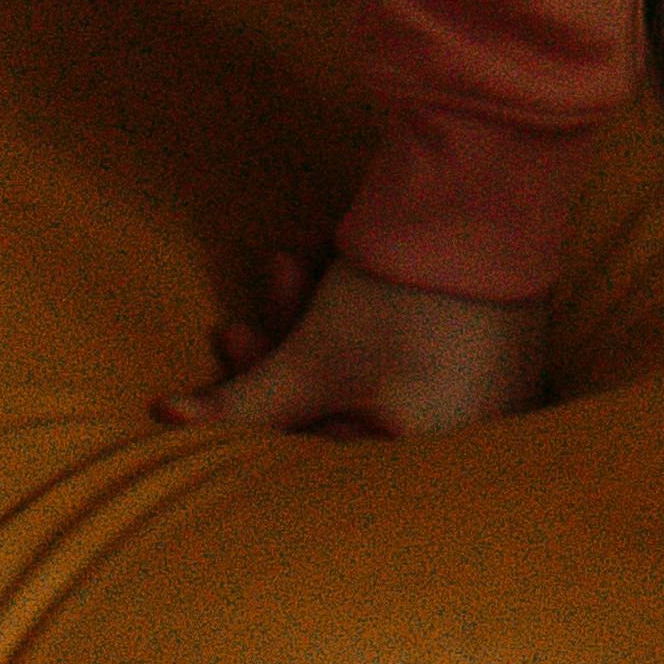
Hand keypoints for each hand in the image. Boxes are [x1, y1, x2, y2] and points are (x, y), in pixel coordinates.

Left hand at [157, 246, 560, 438]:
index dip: (264, 415)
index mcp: (429, 464)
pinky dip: (369, 326)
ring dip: (318, 328)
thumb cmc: (402, 293)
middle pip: (348, 416)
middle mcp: (468, 441)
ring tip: (291, 265)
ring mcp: (489, 397)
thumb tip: (168, 423)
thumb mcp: (310, 357)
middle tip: (243, 317)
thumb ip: (242, 405)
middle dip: (287, 358)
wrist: (487, 199)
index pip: (323, 460)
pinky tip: (339, 266)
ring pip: (375, 379)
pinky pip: (414, 360)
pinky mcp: (496, 358)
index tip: (230, 351)